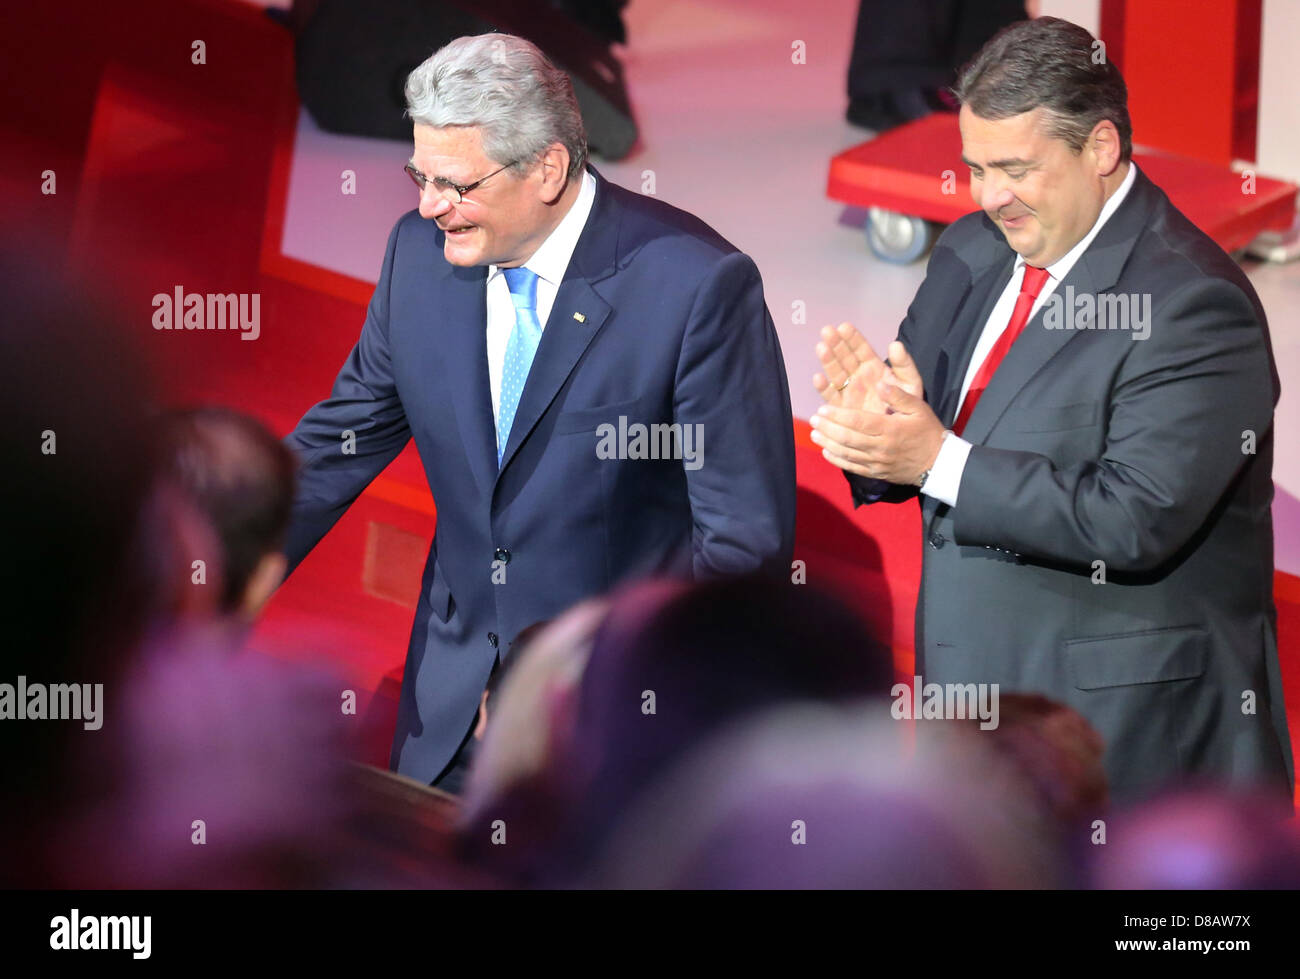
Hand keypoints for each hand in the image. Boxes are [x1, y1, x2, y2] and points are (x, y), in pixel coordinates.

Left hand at [809, 371, 945, 484]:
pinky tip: (825, 452)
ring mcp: (877, 462)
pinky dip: (837, 460)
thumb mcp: (918, 408)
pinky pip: (852, 467)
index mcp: (890, 429)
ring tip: (813, 434)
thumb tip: (879, 383)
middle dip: (828, 428)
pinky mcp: (875, 473)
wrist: (938, 464)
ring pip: (847, 453)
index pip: (859, 422)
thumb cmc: (927, 431)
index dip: (838, 415)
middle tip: (813, 418)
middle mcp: (881, 447)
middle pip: (848, 438)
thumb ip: (898, 395)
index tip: (822, 408)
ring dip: (828, 443)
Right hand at [814, 324, 923, 412]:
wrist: (900, 434)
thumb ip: (904, 365)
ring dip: (827, 360)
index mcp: (874, 368)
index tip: (844, 327)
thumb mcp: (910, 384)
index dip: (852, 338)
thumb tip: (896, 344)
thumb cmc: (907, 406)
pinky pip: (831, 396)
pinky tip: (819, 378)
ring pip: (835, 373)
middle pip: (844, 357)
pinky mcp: (841, 408)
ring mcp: (848, 391)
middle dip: (835, 344)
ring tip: (821, 348)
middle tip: (827, 331)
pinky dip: (823, 388)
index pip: (861, 349)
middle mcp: (858, 377)